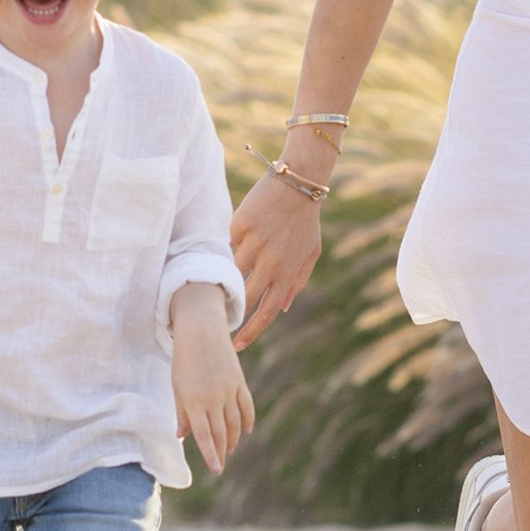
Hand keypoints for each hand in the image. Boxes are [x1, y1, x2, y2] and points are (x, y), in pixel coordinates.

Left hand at [170, 286, 254, 473]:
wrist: (201, 330)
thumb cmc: (183, 359)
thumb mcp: (177, 386)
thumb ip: (181, 412)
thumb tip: (182, 437)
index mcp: (193, 401)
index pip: (204, 436)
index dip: (211, 455)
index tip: (216, 469)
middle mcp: (212, 399)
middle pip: (221, 433)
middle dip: (221, 451)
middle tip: (221, 463)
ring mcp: (228, 390)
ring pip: (235, 423)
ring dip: (233, 438)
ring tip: (230, 449)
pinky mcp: (239, 381)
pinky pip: (246, 406)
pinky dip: (247, 420)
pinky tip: (246, 430)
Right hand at [230, 171, 322, 346]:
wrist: (296, 184)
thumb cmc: (305, 222)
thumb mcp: (310, 254)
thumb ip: (296, 282)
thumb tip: (282, 307)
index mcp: (287, 273)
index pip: (267, 312)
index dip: (251, 332)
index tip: (237, 346)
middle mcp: (269, 262)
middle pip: (245, 296)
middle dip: (231, 311)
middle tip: (219, 319)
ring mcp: (252, 244)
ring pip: (231, 269)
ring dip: (228, 273)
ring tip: (226, 271)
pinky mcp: (238, 227)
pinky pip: (229, 243)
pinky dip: (233, 242)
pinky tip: (245, 230)